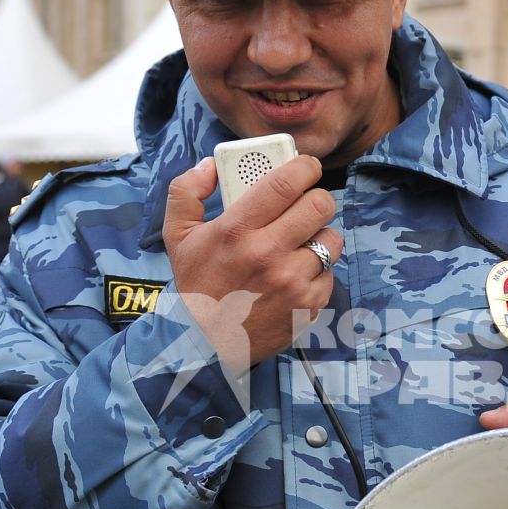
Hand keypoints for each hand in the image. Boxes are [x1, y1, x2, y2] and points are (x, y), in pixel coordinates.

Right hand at [162, 154, 340, 370]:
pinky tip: (297, 273)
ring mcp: (292, 282)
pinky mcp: (309, 305)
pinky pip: (330, 272)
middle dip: (317, 199)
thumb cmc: (196, 283)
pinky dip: (318, 269)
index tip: (307, 166)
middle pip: (320, 205)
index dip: (304, 167)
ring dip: (320, 235)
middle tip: (307, 204)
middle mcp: (267, 254)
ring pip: (331, 239)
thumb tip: (211, 164)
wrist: (206, 343)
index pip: (285, 183)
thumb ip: (187, 191)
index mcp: (236, 231)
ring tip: (301, 242)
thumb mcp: (177, 235)